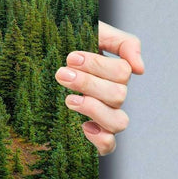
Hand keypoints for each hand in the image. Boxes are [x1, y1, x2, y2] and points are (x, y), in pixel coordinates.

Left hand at [55, 21, 143, 155]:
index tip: (70, 58)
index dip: (97, 66)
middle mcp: (113, 95)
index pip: (122, 72)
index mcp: (114, 72)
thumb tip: (140, 69)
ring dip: (94, 109)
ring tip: (68, 99)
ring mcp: (104, 116)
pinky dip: (100, 139)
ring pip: (118, 122)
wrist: (37, 57)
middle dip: (88, 83)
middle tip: (61, 74)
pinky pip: (108, 146)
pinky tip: (83, 126)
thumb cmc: (66, 43)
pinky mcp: (92, 134)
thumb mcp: (93, 32)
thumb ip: (123, 43)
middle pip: (118, 95)